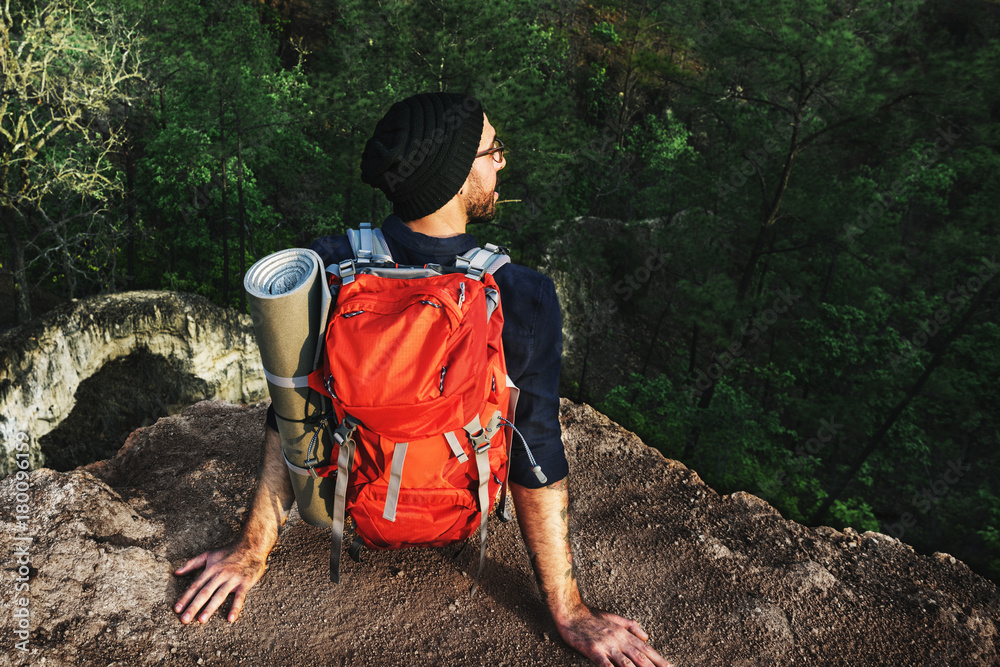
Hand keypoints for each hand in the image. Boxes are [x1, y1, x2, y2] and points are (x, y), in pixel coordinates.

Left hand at [173, 545, 266, 623]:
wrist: (252, 545)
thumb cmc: (229, 551)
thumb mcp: (209, 554)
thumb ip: (192, 563)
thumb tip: (176, 572)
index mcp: (210, 569)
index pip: (195, 586)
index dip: (185, 598)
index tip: (177, 609)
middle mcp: (220, 575)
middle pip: (204, 592)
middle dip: (193, 606)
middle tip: (184, 619)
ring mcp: (233, 579)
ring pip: (219, 595)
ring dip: (210, 608)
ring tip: (201, 620)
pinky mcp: (245, 583)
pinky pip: (240, 597)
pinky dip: (235, 608)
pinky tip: (230, 619)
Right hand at [554, 604, 671, 666]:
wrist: (571, 612)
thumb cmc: (591, 616)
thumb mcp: (615, 617)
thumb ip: (632, 626)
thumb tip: (646, 636)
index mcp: (624, 633)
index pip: (646, 649)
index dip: (659, 660)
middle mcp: (618, 639)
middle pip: (640, 658)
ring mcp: (607, 645)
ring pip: (627, 663)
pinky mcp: (594, 651)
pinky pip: (606, 666)